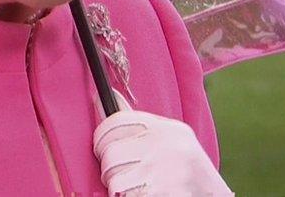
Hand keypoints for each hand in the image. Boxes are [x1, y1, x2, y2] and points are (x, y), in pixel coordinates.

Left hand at [93, 91, 231, 195]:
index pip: (115, 123)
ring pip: (114, 179)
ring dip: (119, 188)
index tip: (101, 149)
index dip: (101, 139)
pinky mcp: (165, 192)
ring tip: (138, 187)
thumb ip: (135, 122)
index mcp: (166, 128)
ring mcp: (167, 169)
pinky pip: (124, 195)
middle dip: (110, 169)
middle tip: (125, 175)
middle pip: (110, 153)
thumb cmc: (183, 170)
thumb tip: (102, 97)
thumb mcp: (167, 139)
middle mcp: (167, 144)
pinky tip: (145, 194)